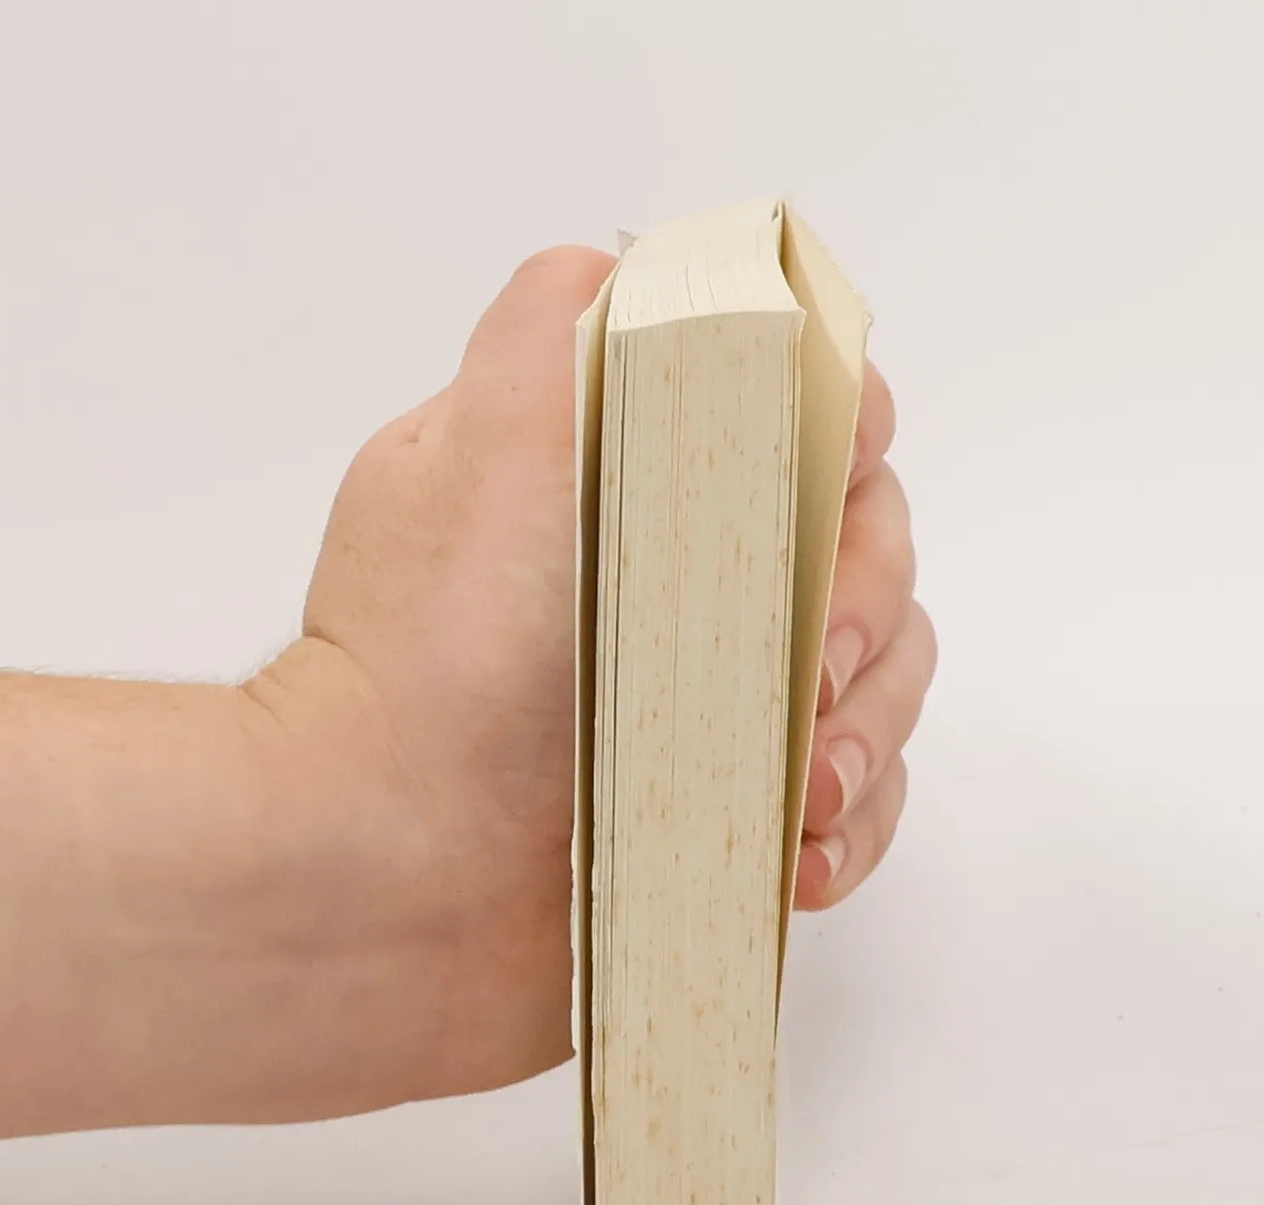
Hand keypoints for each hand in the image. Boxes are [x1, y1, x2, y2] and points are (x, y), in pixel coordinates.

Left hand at [249, 247, 933, 1098]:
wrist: (381, 878)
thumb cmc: (431, 668)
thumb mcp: (481, 446)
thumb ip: (562, 327)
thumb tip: (631, 267)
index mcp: (635, 491)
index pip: (801, 424)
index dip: (843, 442)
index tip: (829, 479)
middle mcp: (681, 596)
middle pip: (868, 554)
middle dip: (866, 608)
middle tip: (808, 670)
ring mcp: (712, 718)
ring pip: (881, 689)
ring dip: (866, 733)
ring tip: (795, 794)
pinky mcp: (731, 828)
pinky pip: (856, 813)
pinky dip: (849, 833)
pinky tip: (790, 858)